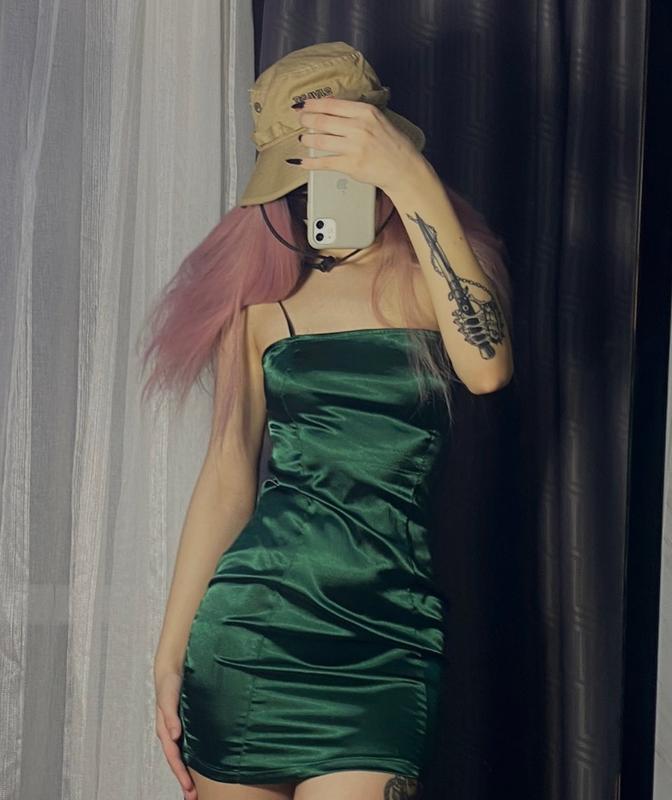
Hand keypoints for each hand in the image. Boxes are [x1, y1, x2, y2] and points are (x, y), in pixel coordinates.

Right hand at [155, 670, 196, 798]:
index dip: (181, 773)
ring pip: (182, 756)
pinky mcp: (185, 724)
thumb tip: (174, 735)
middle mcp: (171, 733)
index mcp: (165, 729)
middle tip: (193, 797)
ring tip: (194, 790)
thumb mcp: (168, 696)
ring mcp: (177, 730)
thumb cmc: (169, 683)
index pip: (173, 757)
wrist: (172, 668)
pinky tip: (200, 766)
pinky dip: (191, 759)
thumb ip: (170, 715)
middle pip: (177, 761)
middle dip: (184, 780)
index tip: (189, 788)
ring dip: (187, 773)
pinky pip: (187, 746)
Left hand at [289, 96, 424, 193]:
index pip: (331, 105)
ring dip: (306, 139)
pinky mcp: (351, 166)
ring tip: (303, 139)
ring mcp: (354, 147)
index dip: (312, 104)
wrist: (404, 168)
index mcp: (366, 112)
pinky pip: (324, 163)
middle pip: (322, 121)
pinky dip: (310, 163)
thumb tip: (328, 104)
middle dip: (306, 120)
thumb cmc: (392, 144)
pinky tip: (301, 162)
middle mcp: (359, 127)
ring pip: (320, 140)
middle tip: (300, 120)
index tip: (302, 105)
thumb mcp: (377, 119)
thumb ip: (354, 112)